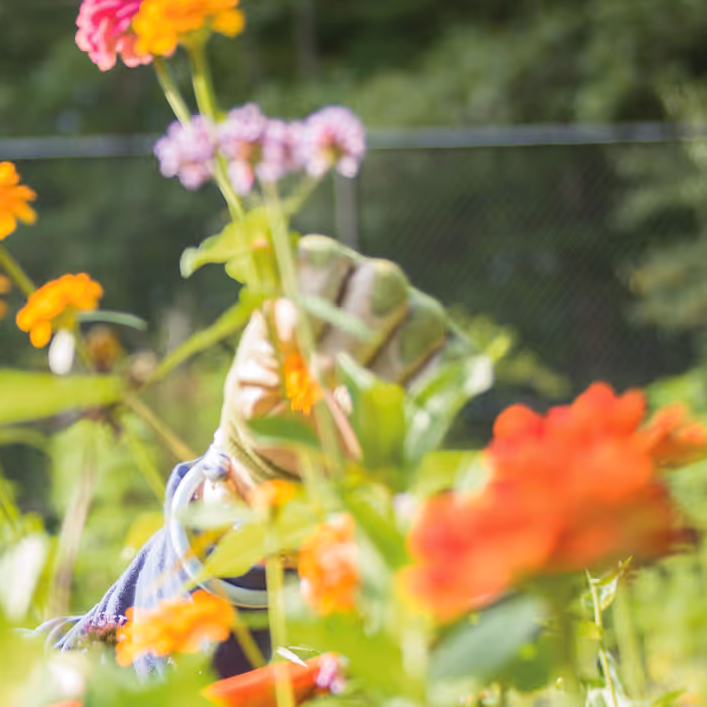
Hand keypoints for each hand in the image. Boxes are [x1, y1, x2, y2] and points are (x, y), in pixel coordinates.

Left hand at [219, 235, 467, 488]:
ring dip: (385, 368)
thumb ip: (268, 348)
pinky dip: (422, 390)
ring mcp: (417, 316)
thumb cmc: (272, 401)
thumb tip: (292, 320)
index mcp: (319, 277)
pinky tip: (390, 416)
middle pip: (383, 281)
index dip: (311, 297)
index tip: (293, 344)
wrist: (301, 448)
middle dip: (352, 337)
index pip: (323, 259)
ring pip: (423, 318)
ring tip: (350, 407)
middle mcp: (372, 284)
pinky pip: (453, 360)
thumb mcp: (253, 380)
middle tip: (322, 381)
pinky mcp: (450, 354)